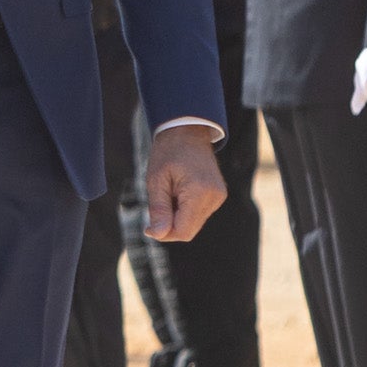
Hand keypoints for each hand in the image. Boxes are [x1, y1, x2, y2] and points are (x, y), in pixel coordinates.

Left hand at [142, 121, 226, 243]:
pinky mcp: (218, 196)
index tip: (148, 225)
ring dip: (178, 217)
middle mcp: (214, 197)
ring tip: (170, 194)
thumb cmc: (168, 152)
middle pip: (189, 231)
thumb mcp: (156, 180)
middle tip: (158, 204)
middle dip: (170, 225)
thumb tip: (158, 235)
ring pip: (194, 224)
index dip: (164, 233)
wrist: (187, 131)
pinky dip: (186, 211)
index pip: (183, 231)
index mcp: (199, 192)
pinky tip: (179, 193)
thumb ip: (159, 210)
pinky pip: (199, 215)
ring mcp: (219, 197)